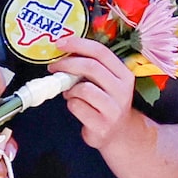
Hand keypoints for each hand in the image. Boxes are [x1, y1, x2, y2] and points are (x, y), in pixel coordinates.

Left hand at [50, 34, 138, 149]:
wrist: (119, 134)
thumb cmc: (106, 103)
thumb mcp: (106, 83)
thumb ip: (91, 68)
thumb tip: (64, 53)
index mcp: (124, 74)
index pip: (101, 52)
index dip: (78, 44)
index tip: (60, 43)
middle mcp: (122, 90)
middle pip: (91, 67)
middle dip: (68, 64)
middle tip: (54, 67)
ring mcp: (113, 109)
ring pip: (83, 89)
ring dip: (70, 89)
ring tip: (70, 92)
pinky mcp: (102, 125)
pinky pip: (77, 107)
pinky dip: (71, 104)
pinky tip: (75, 106)